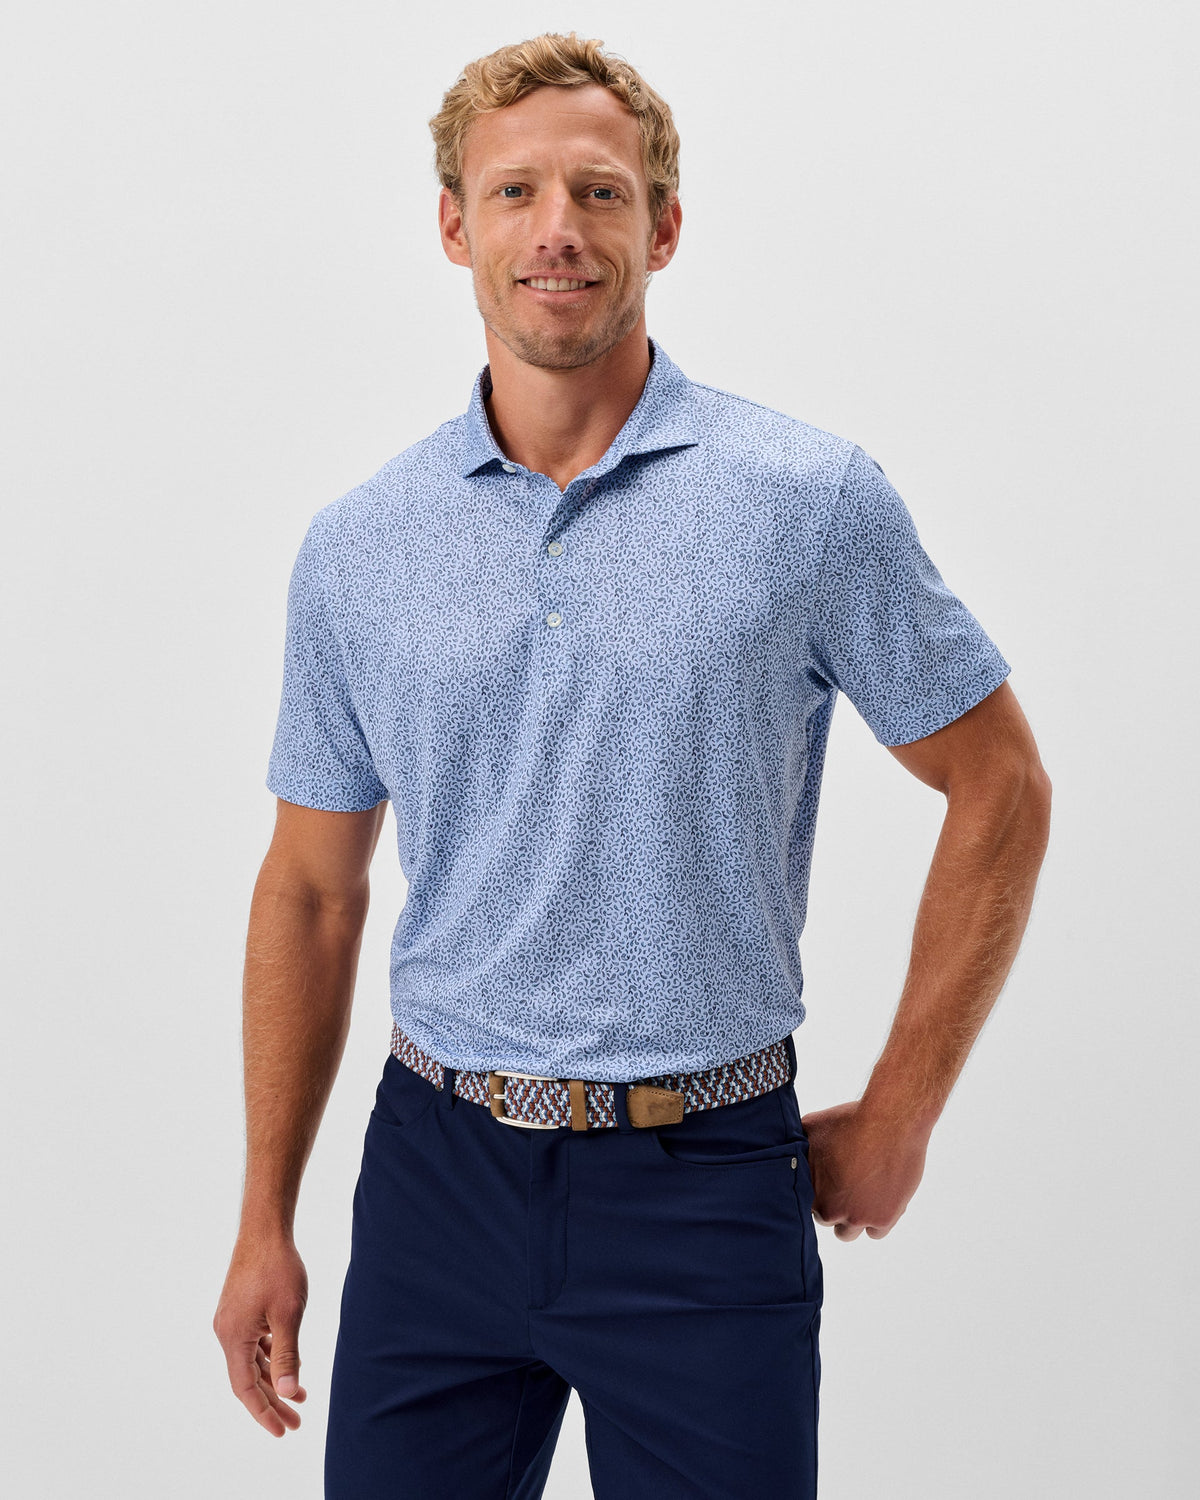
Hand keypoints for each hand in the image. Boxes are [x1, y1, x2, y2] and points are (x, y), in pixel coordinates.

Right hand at [213, 1234, 308, 1435]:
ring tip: (299, 1398)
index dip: (263, 1412)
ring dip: (274, 1379)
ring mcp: (232, 1320)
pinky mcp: (240, 1309)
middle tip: (296, 1423)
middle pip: (249, 1378)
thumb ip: (287, 1355)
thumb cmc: (278, 1268)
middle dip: (273, 1402)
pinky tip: (289, 1363)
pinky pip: (254, 1344)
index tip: (282, 1431)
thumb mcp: (288, 1314)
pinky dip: (270, 1357)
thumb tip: (289, 1392)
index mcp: (233, 1337)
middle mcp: (227, 1332)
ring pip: (252, 1361)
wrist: (265, 1229)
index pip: (245, 1389)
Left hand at [800, 1099, 930, 1240]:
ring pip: (848, 1232)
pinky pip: (876, 1233)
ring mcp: (856, 1217)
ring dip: (853, 1218)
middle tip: (845, 1186)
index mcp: (809, 1190)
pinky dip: (878, 1220)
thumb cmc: (851, 1120)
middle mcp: (829, 1209)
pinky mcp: (882, 1219)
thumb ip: (797, 1145)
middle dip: (834, 1206)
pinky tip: (879, 1199)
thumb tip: (787, 1147)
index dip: (818, 1194)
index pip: (806, 1206)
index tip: (828, 1184)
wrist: (889, 1122)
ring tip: (860, 1196)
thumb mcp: (812, 1126)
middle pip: (827, 1219)